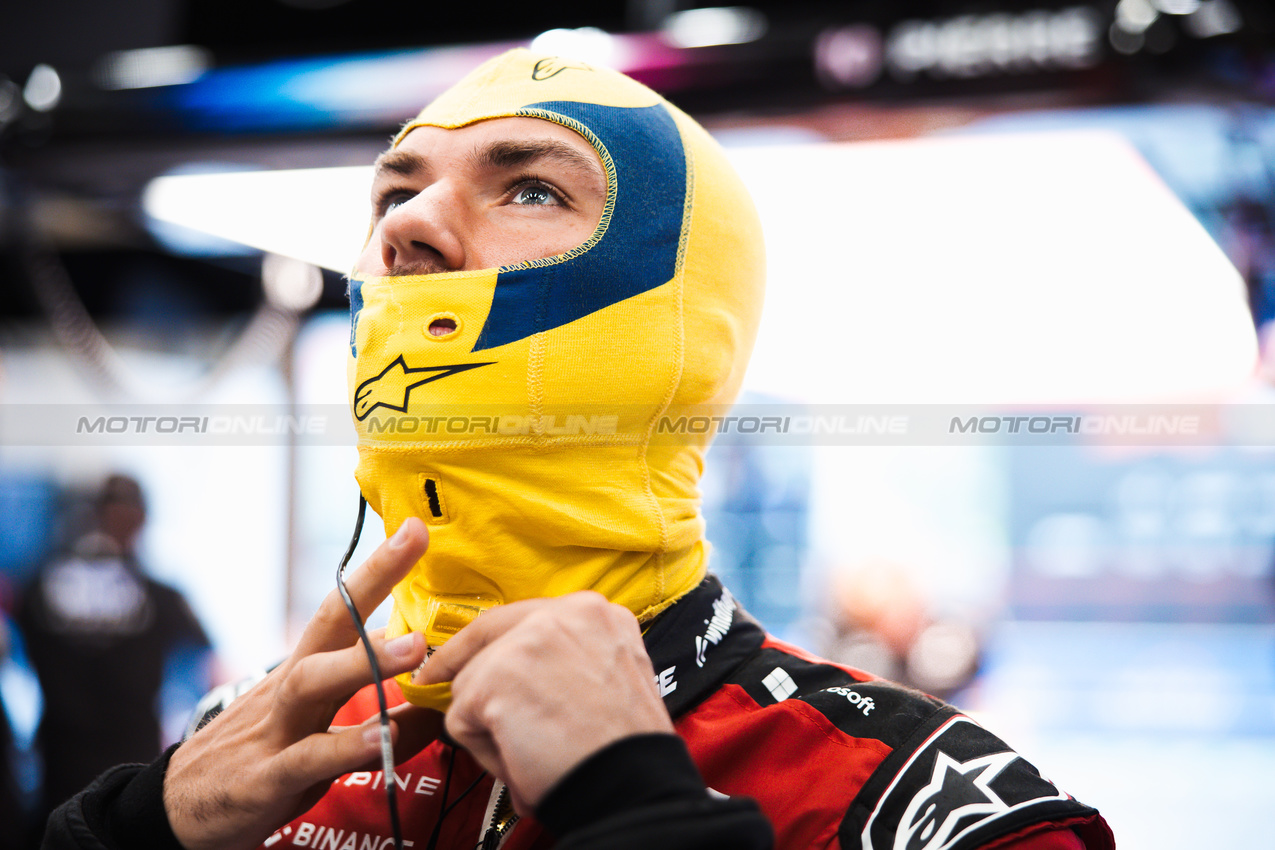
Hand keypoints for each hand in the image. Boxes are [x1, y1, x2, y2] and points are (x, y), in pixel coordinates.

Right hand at [163, 518, 438, 849]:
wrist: (174, 815)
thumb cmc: (259, 764)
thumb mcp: (317, 736)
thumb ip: (373, 718)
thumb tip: (435, 705)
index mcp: (304, 673)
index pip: (342, 610)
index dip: (378, 569)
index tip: (414, 527)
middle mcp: (290, 690)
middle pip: (329, 622)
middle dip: (373, 578)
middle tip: (415, 541)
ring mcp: (275, 731)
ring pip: (313, 682)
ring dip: (365, 661)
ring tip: (414, 647)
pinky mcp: (264, 780)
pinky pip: (308, 758)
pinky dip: (347, 747)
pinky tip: (383, 738)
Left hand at [417, 591, 674, 813]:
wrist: (632, 783)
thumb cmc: (623, 747)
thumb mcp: (612, 674)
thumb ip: (569, 658)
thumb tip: (515, 673)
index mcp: (594, 613)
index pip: (525, 617)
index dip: (492, 643)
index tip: (466, 657)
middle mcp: (561, 613)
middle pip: (486, 635)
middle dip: (461, 664)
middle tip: (434, 682)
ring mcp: (525, 642)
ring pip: (470, 682)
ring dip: (490, 724)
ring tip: (532, 752)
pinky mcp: (495, 678)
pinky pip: (460, 720)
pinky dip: (485, 752)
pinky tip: (522, 761)